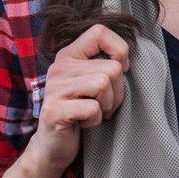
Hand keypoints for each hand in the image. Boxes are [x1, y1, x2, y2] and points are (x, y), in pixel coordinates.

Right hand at [26, 23, 130, 172]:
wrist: (52, 146)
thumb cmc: (80, 111)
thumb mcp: (91, 81)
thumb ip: (104, 64)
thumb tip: (126, 60)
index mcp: (69, 55)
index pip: (100, 32)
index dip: (119, 50)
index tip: (120, 70)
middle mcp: (60, 67)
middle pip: (112, 67)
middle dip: (117, 92)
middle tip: (105, 104)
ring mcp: (55, 88)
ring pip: (103, 85)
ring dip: (107, 105)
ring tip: (95, 112)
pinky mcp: (54, 110)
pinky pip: (92, 109)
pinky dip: (95, 120)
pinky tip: (83, 123)